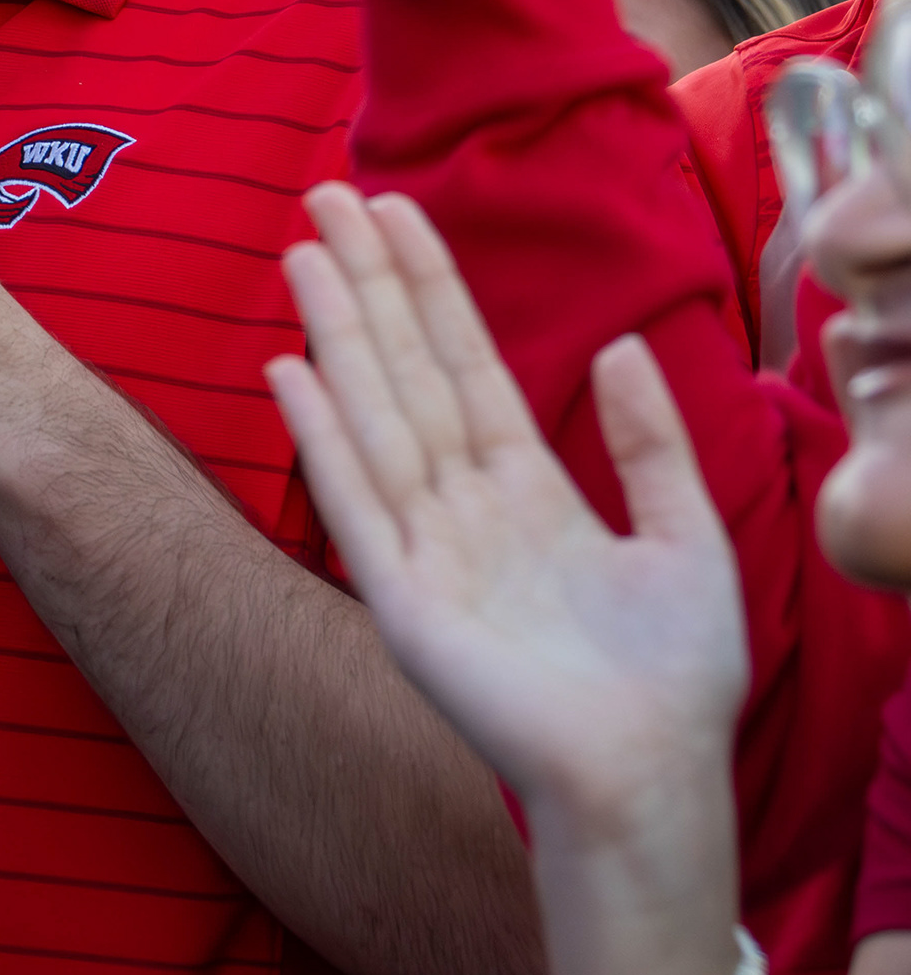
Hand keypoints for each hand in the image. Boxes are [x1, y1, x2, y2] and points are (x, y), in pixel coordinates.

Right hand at [265, 183, 746, 831]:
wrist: (653, 779)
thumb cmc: (673, 679)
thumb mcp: (684, 537)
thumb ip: (649, 442)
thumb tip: (623, 345)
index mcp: (524, 485)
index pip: (465, 360)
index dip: (430, 283)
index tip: (395, 207)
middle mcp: (463, 503)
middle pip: (406, 367)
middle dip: (367, 280)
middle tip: (324, 196)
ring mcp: (425, 547)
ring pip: (375, 412)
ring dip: (336, 332)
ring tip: (301, 252)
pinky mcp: (401, 601)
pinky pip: (354, 502)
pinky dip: (321, 437)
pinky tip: (289, 370)